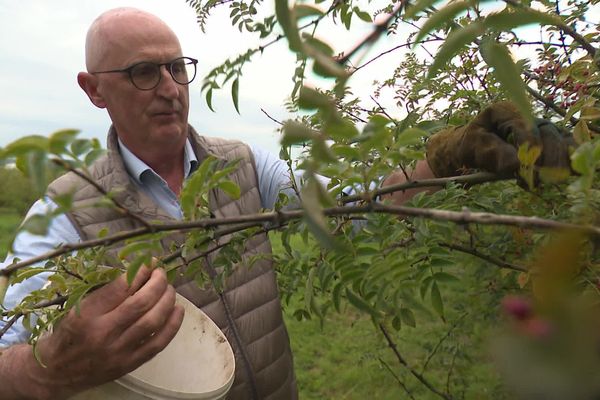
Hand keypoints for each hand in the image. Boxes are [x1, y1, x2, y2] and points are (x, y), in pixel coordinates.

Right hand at [26, 267, 183, 398]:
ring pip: (153, 321)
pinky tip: (178, 310)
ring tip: (170, 289)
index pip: (121, 288)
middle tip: (161, 273)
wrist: (55, 373)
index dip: (140, 271)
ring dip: (167, 301)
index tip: (150, 262)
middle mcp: (103, 333)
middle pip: (141, 303)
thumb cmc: (68, 333)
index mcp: (87, 315)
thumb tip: (140, 271)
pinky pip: (158, 343)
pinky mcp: (129, 364)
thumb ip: (107, 293)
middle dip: (157, 283)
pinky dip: (172, 325)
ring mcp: (118, 351)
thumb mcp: (79, 307)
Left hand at [426, 102, 574, 178]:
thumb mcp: (473, 147)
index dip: (531, 145)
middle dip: (547, 155)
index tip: (531, 165)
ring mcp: (540, 127)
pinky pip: (564, 148)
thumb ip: (493, 153)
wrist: (472, 148)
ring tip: (547, 179)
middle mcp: (527, 115)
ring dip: (558, 160)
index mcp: (505, 110)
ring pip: (560, 139)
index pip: (525, 125)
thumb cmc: (470, 145)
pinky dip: (564, 161)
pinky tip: (557, 176)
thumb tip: (515, 166)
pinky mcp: (548, 140)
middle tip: (541, 176)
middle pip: (547, 131)